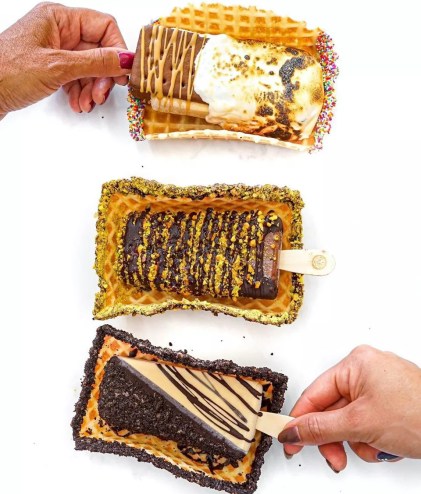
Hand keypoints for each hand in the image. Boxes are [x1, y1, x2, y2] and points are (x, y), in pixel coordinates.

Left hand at [0, 2, 133, 115]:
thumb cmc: (6, 72)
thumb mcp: (58, 67)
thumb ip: (96, 62)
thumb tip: (125, 59)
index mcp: (59, 18)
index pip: (104, 26)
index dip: (117, 50)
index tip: (123, 73)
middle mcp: (59, 30)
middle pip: (99, 50)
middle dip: (103, 76)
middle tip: (102, 94)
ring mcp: (55, 50)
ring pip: (89, 67)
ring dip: (92, 88)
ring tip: (86, 103)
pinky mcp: (51, 68)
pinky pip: (77, 77)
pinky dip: (81, 92)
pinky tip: (78, 103)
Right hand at [278, 345, 420, 471]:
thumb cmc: (419, 414)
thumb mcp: (360, 424)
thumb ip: (321, 428)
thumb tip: (293, 430)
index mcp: (355, 363)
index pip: (315, 393)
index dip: (300, 420)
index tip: (288, 440)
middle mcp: (366, 369)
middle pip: (332, 408)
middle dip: (337, 437)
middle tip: (336, 459)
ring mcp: (380, 384)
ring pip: (349, 419)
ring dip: (357, 441)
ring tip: (376, 448)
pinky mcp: (390, 400)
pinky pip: (366, 421)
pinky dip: (371, 438)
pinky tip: (386, 445)